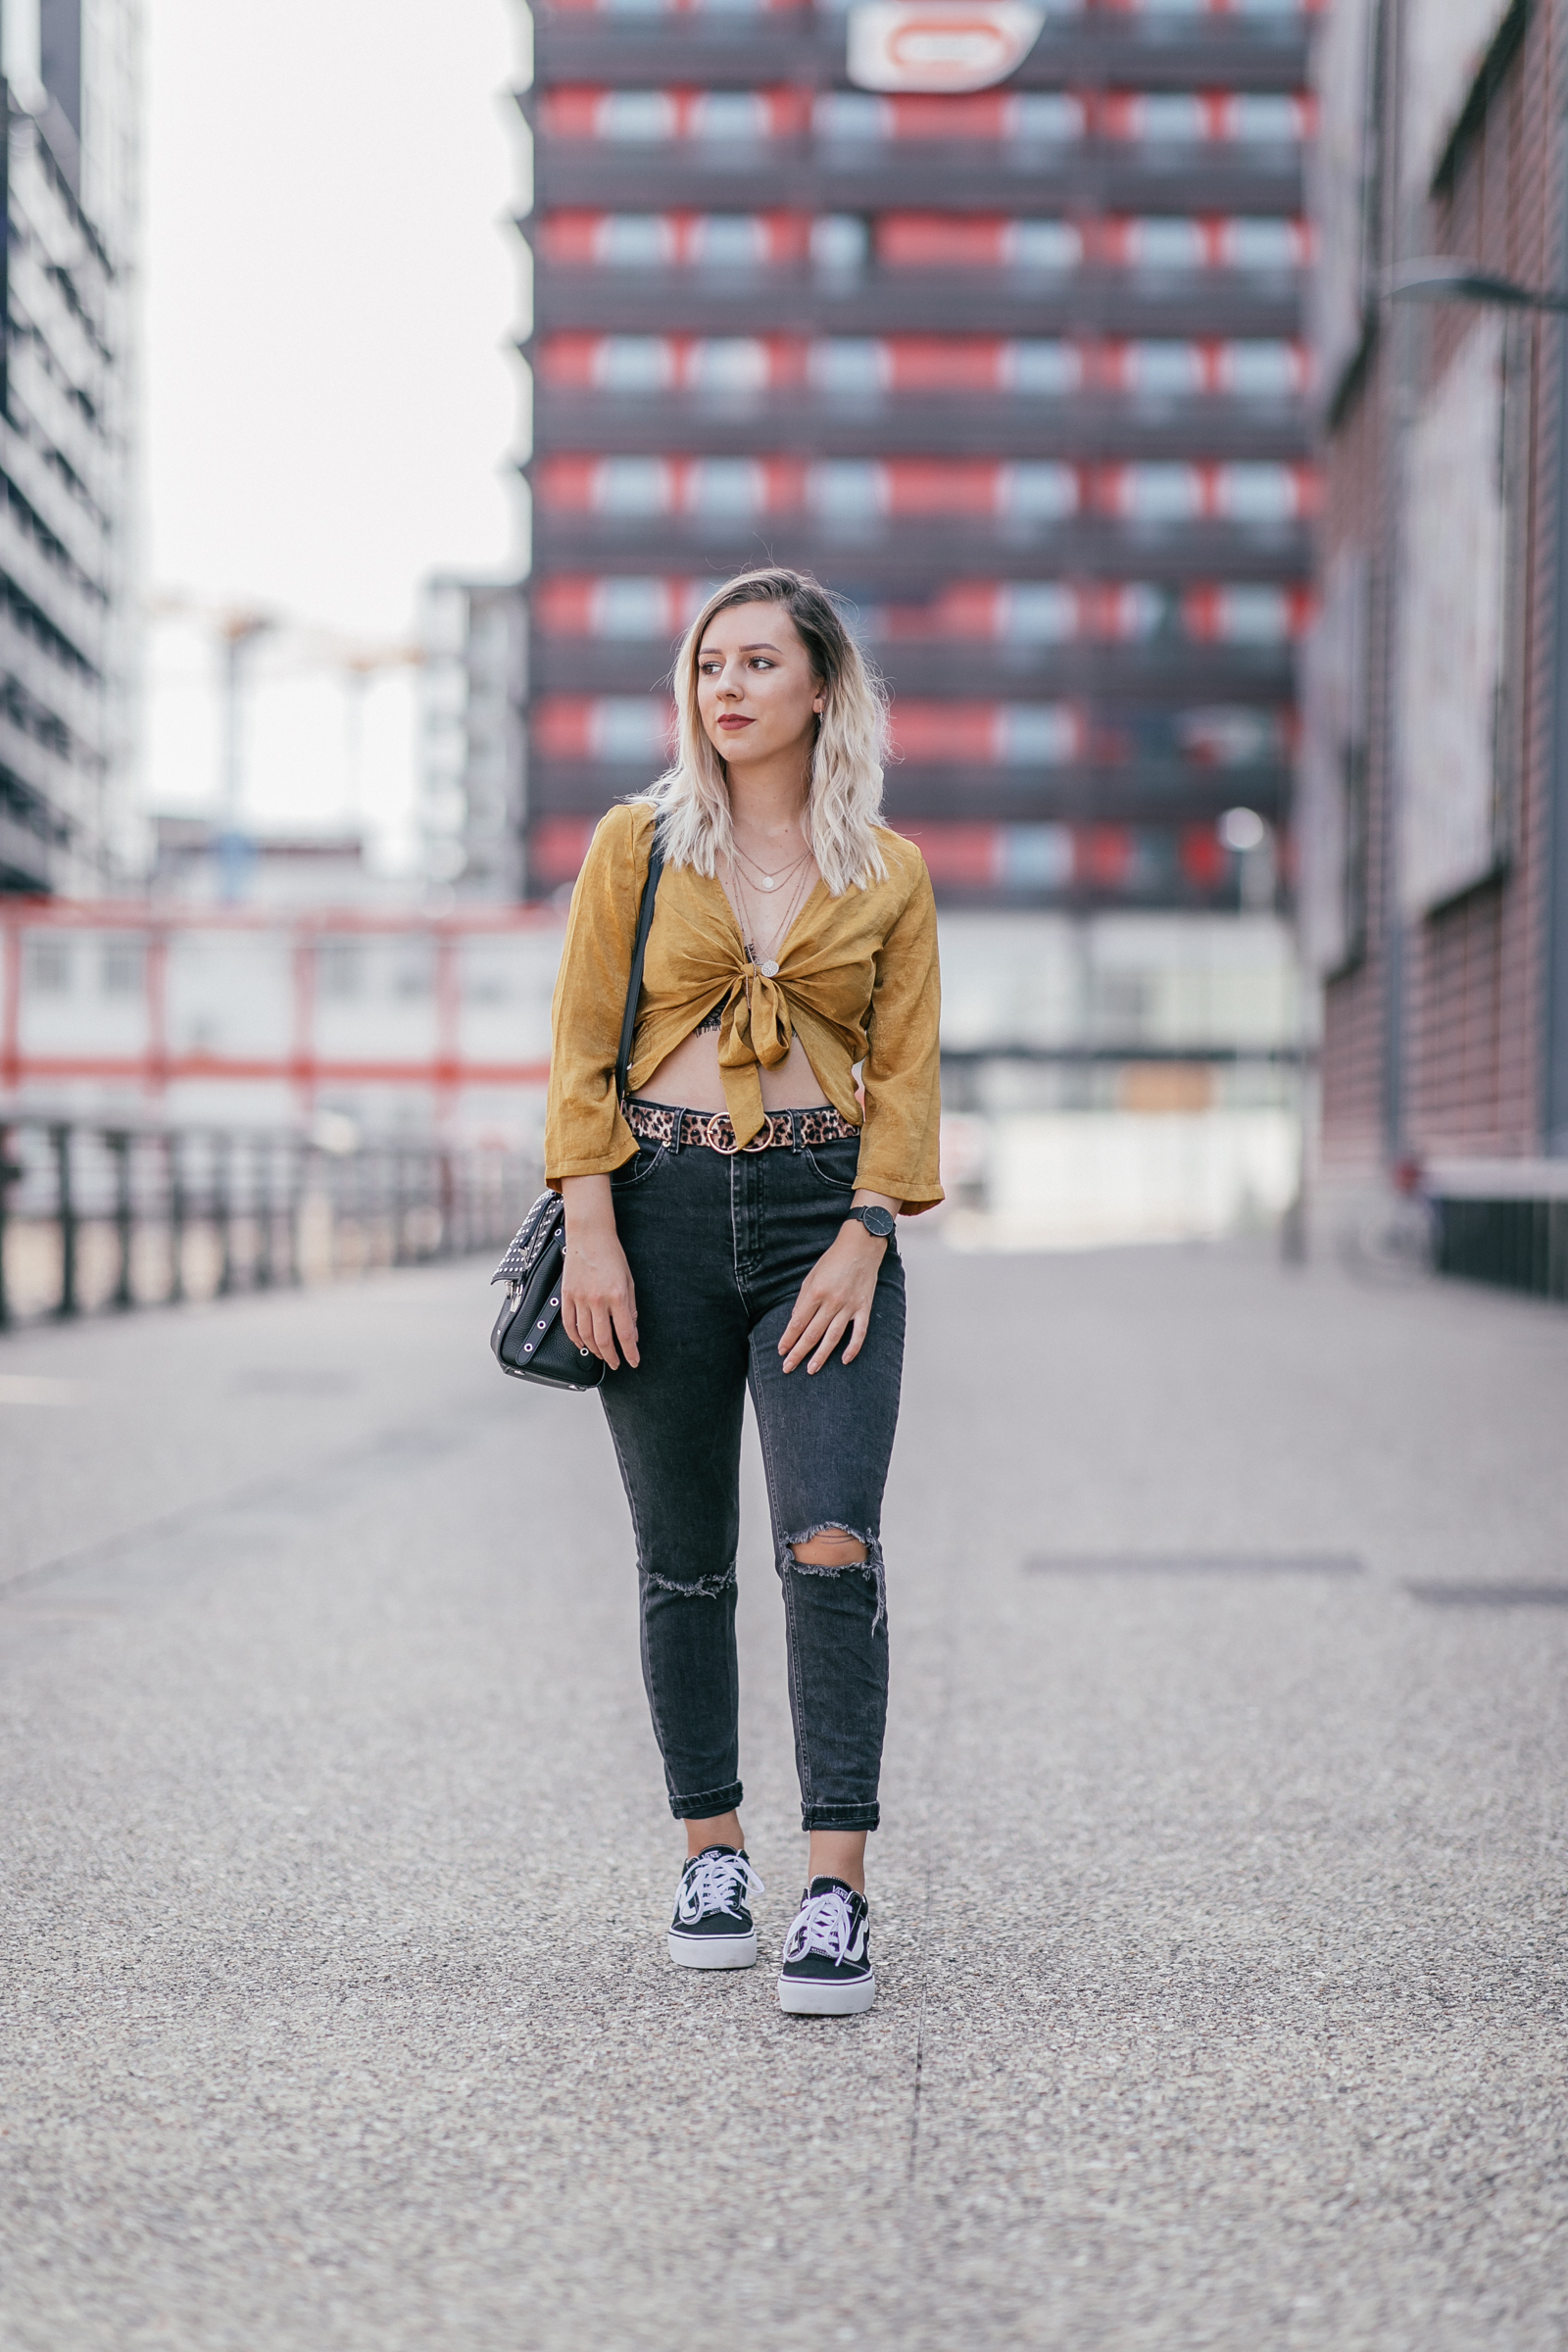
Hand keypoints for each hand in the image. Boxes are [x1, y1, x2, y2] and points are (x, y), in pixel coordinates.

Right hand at [560, 1175, 639, 1368]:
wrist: (590, 1236)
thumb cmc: (613, 1256)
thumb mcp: (630, 1281)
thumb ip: (631, 1309)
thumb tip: (632, 1333)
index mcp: (617, 1296)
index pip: (624, 1333)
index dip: (630, 1352)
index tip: (633, 1362)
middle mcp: (598, 1300)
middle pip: (603, 1339)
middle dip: (611, 1356)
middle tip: (616, 1364)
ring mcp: (579, 1298)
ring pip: (585, 1335)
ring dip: (594, 1350)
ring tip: (601, 1355)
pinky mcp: (567, 1295)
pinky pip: (569, 1324)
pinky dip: (575, 1338)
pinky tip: (582, 1344)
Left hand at [778, 1215, 887, 1374]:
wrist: (861, 1246)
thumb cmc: (834, 1260)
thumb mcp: (811, 1276)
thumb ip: (803, 1300)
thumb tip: (795, 1321)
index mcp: (816, 1293)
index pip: (798, 1323)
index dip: (788, 1339)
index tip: (781, 1351)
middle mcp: (832, 1302)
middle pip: (812, 1334)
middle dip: (798, 1352)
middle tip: (788, 1367)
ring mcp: (850, 1306)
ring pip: (833, 1337)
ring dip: (821, 1355)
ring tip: (811, 1369)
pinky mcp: (864, 1308)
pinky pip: (859, 1332)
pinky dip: (853, 1348)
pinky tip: (845, 1360)